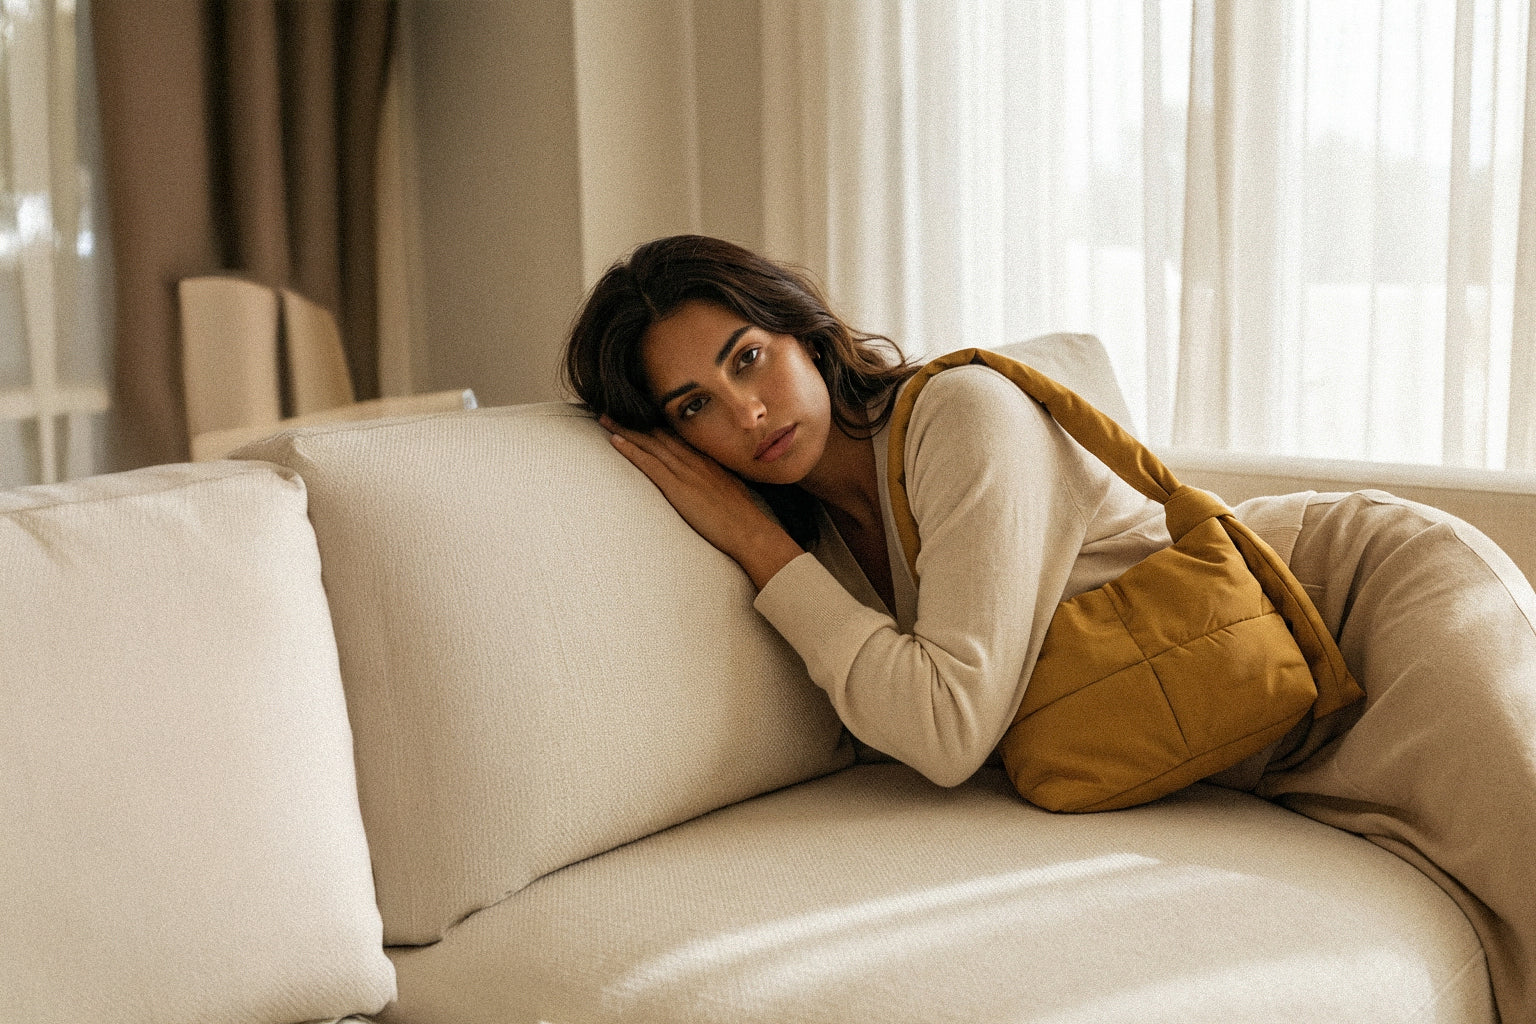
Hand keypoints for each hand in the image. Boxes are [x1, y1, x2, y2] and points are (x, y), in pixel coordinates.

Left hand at [599, 415, 802, 588]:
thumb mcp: (730, 488)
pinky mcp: (678, 488)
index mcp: (707, 459)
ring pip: (650, 443)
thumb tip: (709, 480)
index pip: (676, 434)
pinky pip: (649, 464)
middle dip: (635, 420)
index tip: (639, 413)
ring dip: (626, 429)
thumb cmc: (743, 516)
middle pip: (659, 433)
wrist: (750, 531)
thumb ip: (716, 478)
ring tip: (604, 418)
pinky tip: (615, 440)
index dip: (655, 423)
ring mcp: (686, 472)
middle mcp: (695, 459)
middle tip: (612, 407)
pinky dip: (631, 450)